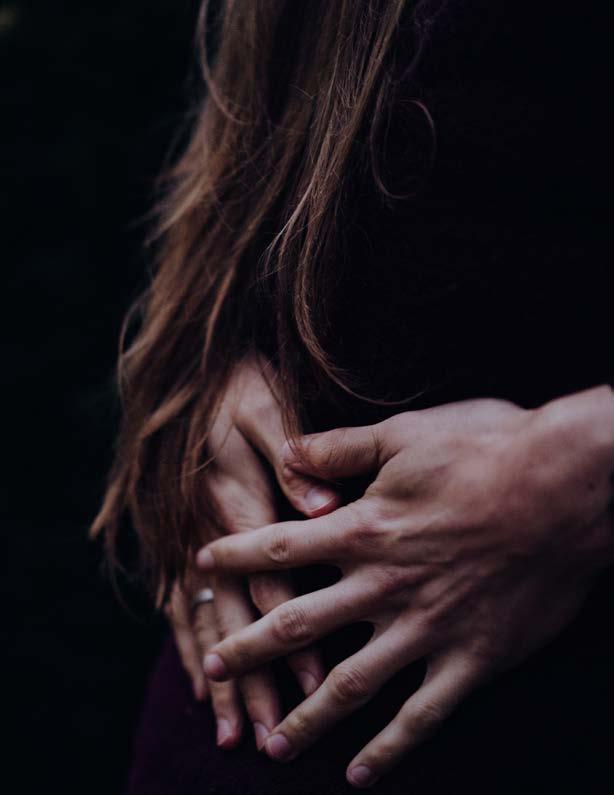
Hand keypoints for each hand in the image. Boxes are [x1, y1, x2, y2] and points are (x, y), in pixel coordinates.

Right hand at [168, 356, 339, 748]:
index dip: (294, 632)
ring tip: (230, 730)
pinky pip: (179, 601)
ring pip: (205, 618)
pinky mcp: (180, 538)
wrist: (193, 372)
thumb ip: (295, 458)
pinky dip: (190, 644)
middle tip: (273, 732)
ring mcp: (188, 537)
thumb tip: (325, 507)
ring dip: (219, 675)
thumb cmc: (240, 387)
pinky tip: (196, 680)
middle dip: (255, 675)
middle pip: (235, 614)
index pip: (270, 580)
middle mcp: (207, 530)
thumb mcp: (269, 409)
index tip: (317, 680)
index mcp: (236, 501)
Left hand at [197, 387, 613, 785]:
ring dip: (306, 716)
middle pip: (299, 623)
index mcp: (366, 530)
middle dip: (248, 645)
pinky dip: (390, 749)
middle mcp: (385, 585)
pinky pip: (422, 715)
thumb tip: (289, 451)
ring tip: (271, 743)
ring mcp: (426, 628)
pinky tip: (362, 773)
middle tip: (212, 667)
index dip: (235, 556)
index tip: (198, 567)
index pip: (281, 547)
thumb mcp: (407, 434)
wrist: (565, 488)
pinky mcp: (471, 657)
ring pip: (350, 683)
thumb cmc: (487, 451)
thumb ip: (341, 447)